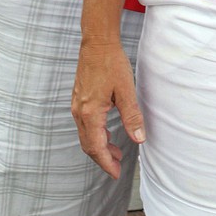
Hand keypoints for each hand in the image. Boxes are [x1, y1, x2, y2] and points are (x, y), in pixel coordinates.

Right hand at [72, 39, 144, 177]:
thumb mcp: (126, 90)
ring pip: (85, 135)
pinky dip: (95, 134)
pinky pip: (84, 124)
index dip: (106, 163)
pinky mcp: (78, 99)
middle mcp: (79, 111)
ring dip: (99, 146)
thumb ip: (132, 116)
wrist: (97, 42)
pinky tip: (106, 131)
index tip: (116, 173)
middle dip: (102, 158)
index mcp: (90, 112)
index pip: (96, 147)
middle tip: (117, 167)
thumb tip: (139, 139)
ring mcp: (77, 105)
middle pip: (88, 144)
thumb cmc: (111, 63)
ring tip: (115, 152)